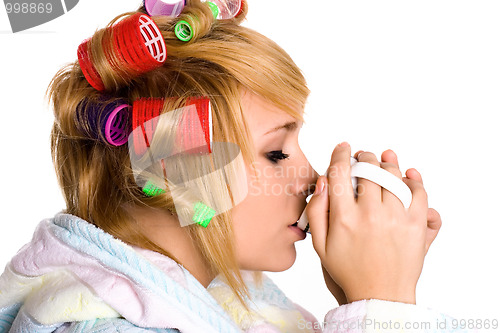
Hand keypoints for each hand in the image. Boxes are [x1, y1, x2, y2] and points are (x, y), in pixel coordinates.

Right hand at [306, 143, 429, 303]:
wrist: (380, 295)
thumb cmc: (349, 271)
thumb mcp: (320, 245)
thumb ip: (316, 211)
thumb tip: (323, 182)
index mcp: (344, 218)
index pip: (340, 173)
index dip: (340, 154)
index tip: (343, 148)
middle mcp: (370, 214)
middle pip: (368, 169)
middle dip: (364, 158)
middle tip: (363, 158)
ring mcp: (396, 218)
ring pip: (393, 176)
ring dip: (387, 164)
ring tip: (383, 163)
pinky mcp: (416, 224)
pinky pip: (418, 192)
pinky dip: (414, 180)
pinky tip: (407, 177)